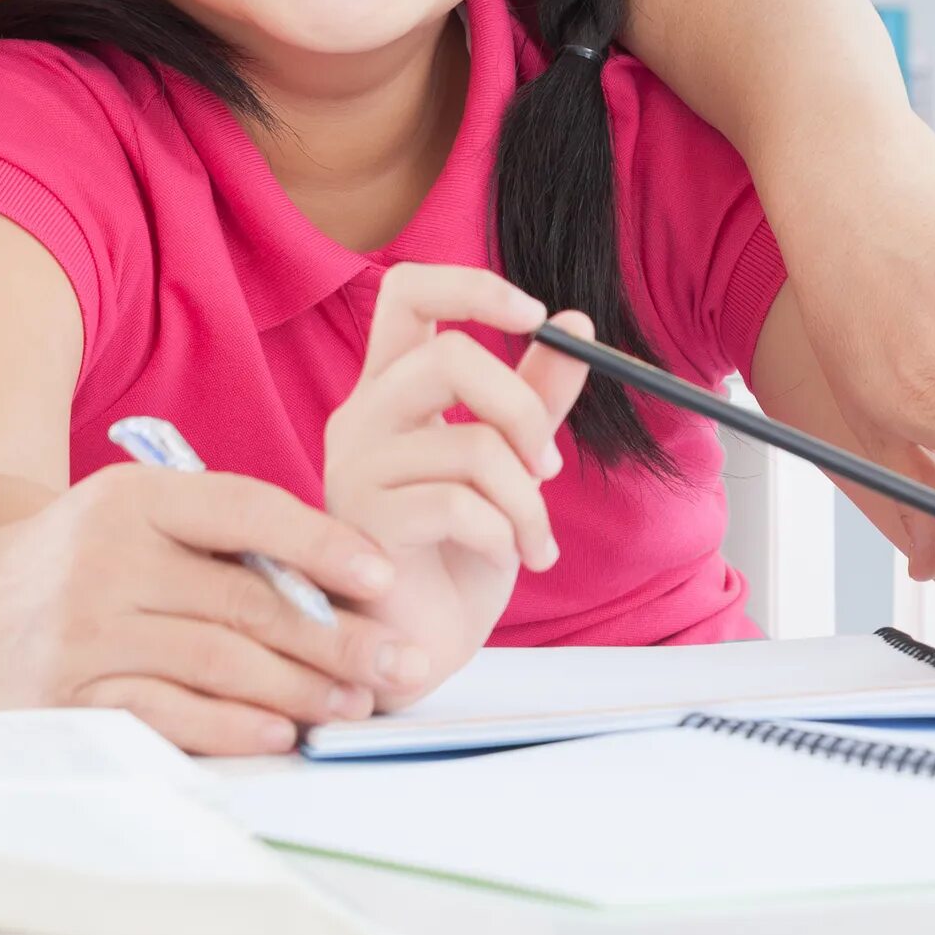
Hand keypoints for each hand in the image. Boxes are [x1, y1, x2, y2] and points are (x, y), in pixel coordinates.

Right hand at [0, 464, 427, 754]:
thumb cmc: (69, 563)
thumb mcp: (127, 513)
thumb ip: (212, 532)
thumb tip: (335, 574)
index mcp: (132, 498)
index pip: (246, 510)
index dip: (323, 544)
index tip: (383, 575)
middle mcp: (107, 560)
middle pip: (245, 601)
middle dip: (334, 637)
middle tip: (395, 661)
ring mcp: (85, 634)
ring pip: (219, 662)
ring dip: (300, 688)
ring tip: (355, 702)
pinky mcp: (69, 700)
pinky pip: (169, 715)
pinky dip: (232, 727)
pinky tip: (281, 732)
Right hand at [321, 264, 589, 701]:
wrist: (417, 648)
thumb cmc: (452, 556)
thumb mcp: (508, 466)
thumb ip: (534, 396)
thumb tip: (578, 324)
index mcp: (390, 388)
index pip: (407, 290)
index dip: (473, 287)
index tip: (535, 316)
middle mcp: (362, 415)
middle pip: (450, 356)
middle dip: (523, 410)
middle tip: (548, 464)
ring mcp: (356, 466)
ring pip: (472, 442)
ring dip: (528, 500)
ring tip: (533, 541)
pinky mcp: (364, 522)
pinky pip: (459, 503)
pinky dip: (504, 533)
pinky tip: (505, 558)